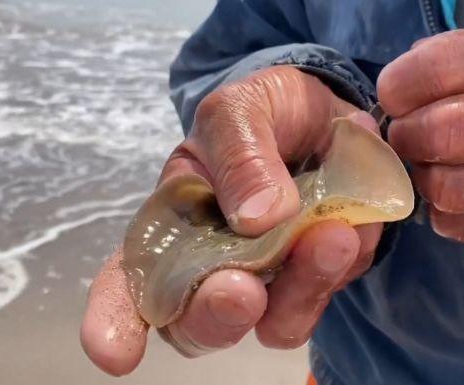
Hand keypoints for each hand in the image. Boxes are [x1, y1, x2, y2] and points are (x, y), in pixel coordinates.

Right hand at [80, 66, 382, 374]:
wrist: (329, 110)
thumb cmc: (264, 110)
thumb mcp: (240, 109)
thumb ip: (240, 154)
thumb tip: (256, 218)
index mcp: (175, 223)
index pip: (130, 281)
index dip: (113, 320)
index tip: (114, 354)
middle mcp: (215, 263)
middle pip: (198, 322)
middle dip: (216, 315)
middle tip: (241, 291)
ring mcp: (272, 277)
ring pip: (273, 323)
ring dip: (299, 290)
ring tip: (330, 237)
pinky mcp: (320, 276)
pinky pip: (327, 294)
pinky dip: (340, 267)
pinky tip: (349, 226)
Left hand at [377, 26, 463, 244]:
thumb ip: (450, 58)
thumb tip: (394, 91)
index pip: (448, 65)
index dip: (400, 83)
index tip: (394, 94)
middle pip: (447, 132)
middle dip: (406, 136)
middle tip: (407, 135)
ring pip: (452, 188)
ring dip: (423, 178)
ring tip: (432, 164)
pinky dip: (443, 213)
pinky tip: (455, 194)